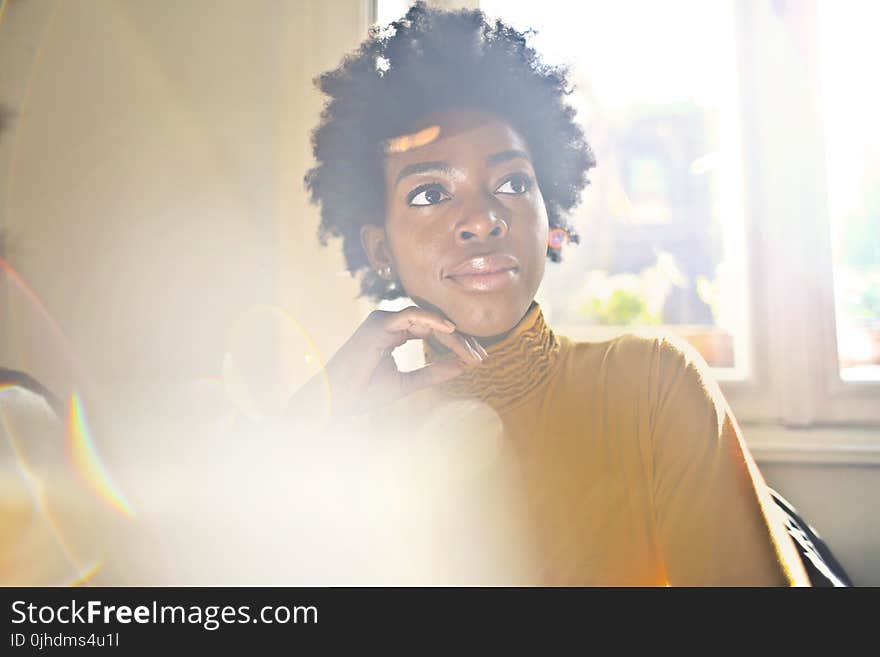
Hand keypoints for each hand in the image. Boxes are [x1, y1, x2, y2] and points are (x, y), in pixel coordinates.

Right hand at [289, 306, 487, 420]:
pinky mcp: (379, 323)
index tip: (477, 359)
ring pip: (428, 319)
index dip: (457, 344)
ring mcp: (383, 320)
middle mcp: (389, 322)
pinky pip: (412, 316)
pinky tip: (452, 332)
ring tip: (472, 351)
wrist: (337, 400)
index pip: (433, 331)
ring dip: (452, 334)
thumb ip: (433, 372)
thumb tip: (463, 366)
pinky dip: (433, 321)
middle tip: (482, 355)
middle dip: (461, 339)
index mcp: (394, 333)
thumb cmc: (364, 392)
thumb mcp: (407, 383)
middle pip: (434, 323)